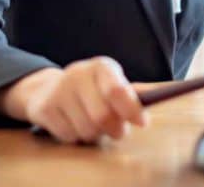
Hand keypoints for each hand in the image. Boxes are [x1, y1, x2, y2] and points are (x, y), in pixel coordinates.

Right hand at [0, 56, 147, 143]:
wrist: (47, 89)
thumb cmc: (92, 89)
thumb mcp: (111, 83)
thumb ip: (132, 92)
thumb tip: (160, 93)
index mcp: (101, 67)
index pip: (117, 90)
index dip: (132, 109)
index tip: (143, 123)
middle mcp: (78, 74)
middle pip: (102, 116)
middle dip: (115, 129)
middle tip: (118, 131)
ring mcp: (59, 91)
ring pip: (86, 130)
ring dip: (94, 135)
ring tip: (92, 125)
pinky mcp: (43, 108)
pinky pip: (68, 136)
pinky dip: (75, 137)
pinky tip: (73, 124)